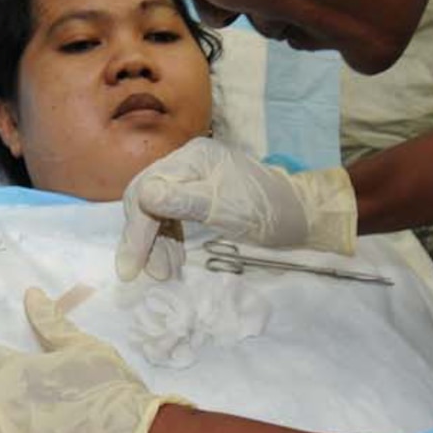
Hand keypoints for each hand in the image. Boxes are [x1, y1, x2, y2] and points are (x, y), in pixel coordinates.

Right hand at [117, 136, 357, 280]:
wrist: (301, 215)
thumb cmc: (267, 211)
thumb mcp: (226, 209)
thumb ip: (183, 201)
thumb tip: (145, 195)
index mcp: (191, 158)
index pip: (147, 192)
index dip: (136, 233)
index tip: (132, 270)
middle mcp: (186, 163)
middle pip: (144, 200)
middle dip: (143, 240)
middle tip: (150, 274)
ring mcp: (191, 179)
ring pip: (154, 211)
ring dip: (155, 244)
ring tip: (164, 273)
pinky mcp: (197, 196)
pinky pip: (169, 217)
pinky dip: (167, 241)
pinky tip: (172, 260)